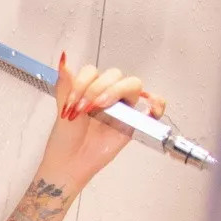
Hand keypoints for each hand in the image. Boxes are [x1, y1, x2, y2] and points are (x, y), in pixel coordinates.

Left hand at [44, 51, 168, 186]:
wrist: (71, 161)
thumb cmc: (66, 137)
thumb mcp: (62, 107)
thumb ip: (65, 83)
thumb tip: (63, 59)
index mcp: (90, 87)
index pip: (93, 71)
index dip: (83, 83)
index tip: (72, 102)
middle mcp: (108, 93)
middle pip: (114, 75)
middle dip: (98, 89)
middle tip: (86, 108)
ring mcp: (123, 106)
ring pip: (133, 85)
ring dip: (118, 92)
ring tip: (103, 108)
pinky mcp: (134, 121)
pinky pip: (154, 107)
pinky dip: (157, 103)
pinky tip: (150, 107)